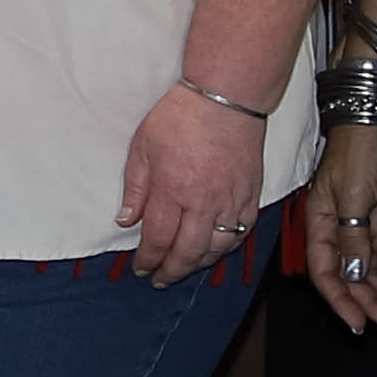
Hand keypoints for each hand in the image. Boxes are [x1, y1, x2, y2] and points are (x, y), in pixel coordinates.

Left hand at [117, 80, 266, 286]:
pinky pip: (242, 233)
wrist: (226, 98)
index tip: (141, 269)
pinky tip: (215, 250)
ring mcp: (230, 201)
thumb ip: (135, 189)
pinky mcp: (251, 195)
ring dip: (198, 264)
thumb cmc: (181, 117)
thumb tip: (126, 220)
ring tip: (184, 268)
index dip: (148, 260)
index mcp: (172, 191)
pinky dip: (227, 247)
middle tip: (160, 279)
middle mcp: (203, 202)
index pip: (158, 239)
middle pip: (188, 252)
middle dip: (171, 271)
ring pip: (217, 248)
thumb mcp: (142, 148)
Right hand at [306, 118, 376, 335]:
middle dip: (365, 299)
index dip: (339, 299)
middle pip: (348, 272)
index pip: (324, 271)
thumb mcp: (352, 196)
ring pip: (370, 263)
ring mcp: (361, 219)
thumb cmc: (357, 151)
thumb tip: (353, 275)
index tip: (357, 323)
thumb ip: (353, 238)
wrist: (376, 117)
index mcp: (320, 221)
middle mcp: (338, 225)